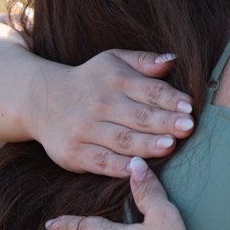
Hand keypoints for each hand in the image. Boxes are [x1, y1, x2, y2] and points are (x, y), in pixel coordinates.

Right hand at [30, 50, 194, 176]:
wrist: (40, 100)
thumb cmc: (90, 81)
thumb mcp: (113, 61)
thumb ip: (144, 61)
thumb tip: (172, 61)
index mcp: (115, 80)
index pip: (149, 90)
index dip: (170, 99)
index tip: (189, 107)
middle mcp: (100, 104)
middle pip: (138, 116)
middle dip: (164, 122)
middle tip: (187, 127)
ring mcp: (85, 129)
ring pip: (122, 140)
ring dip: (147, 144)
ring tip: (169, 146)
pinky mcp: (73, 152)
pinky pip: (100, 161)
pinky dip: (118, 166)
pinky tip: (138, 168)